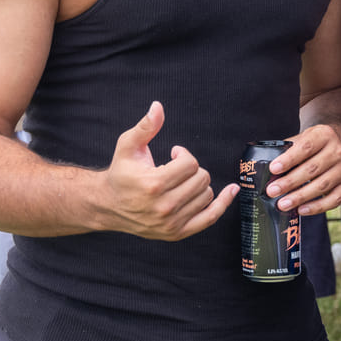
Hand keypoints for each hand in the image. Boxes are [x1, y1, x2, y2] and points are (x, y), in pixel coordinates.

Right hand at [102, 101, 237, 240]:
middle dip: (192, 169)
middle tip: (176, 169)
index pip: (190, 164)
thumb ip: (145, 127)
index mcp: (153, 184)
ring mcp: (171, 222)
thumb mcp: (128, 146)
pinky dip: (223, 203)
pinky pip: (211, 217)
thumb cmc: (120, 174)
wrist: (108, 205)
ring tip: (180, 182)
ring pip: (207, 195)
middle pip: (201, 179)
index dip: (184, 155)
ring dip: (198, 184)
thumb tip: (157, 107)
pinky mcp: (177, 233)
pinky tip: (232, 190)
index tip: (174, 155)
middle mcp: (164, 206)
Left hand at [267, 119, 340, 215]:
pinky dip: (318, 207)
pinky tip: (302, 210)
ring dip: (300, 196)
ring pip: (322, 185)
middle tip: (272, 191)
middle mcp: (338, 151)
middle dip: (290, 182)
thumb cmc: (314, 143)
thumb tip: (263, 167)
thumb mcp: (303, 138)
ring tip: (282, 204)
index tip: (273, 169)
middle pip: (313, 168)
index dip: (289, 159)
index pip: (306, 147)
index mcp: (324, 135)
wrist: (340, 142)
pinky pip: (334, 199)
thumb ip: (287, 150)